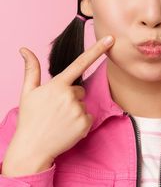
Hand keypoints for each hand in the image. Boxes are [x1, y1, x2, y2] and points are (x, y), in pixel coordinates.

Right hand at [3, 36, 114, 175]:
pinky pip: (88, 117)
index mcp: (57, 85)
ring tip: (59, 120)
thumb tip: (24, 49)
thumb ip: (31, 69)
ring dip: (74, 110)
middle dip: (70, 98)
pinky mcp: (85, 123)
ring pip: (83, 104)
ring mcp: (78, 110)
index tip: (111, 39)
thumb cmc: (30, 118)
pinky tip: (67, 128)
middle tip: (54, 111)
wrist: (33, 147)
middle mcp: (70, 96)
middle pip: (79, 90)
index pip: (80, 63)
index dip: (97, 50)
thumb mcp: (27, 92)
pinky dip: (80, 122)